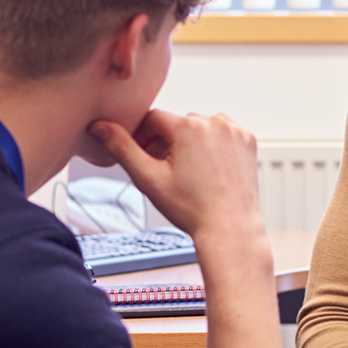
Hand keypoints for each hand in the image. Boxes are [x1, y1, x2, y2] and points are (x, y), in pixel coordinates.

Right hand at [89, 110, 263, 244]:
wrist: (229, 228)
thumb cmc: (191, 209)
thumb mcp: (148, 179)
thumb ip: (122, 148)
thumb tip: (100, 126)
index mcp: (188, 127)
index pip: (153, 119)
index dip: (143, 138)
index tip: (144, 157)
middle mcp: (214, 122)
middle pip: (177, 123)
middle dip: (166, 142)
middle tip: (163, 170)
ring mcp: (234, 130)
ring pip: (200, 126)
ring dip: (190, 141)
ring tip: (188, 171)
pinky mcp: (247, 140)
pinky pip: (222, 133)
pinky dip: (213, 144)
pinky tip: (208, 168)